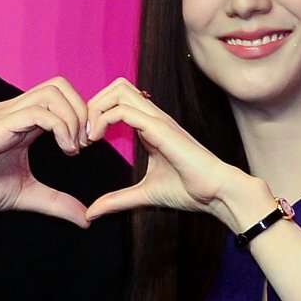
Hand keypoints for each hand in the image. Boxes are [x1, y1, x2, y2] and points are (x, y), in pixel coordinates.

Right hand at [0, 77, 89, 226]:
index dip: (81, 114)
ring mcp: (6, 115)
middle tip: (86, 143)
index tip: (88, 145)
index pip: (60, 97)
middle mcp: (15, 111)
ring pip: (51, 92)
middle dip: (82, 110)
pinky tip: (65, 150)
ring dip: (73, 117)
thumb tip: (85, 219)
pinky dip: (60, 127)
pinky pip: (37, 112)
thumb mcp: (27, 196)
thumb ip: (56, 203)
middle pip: (59, 85)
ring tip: (74, 147)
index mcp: (22, 121)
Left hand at [84, 78, 268, 229]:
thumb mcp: (143, 195)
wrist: (217, 193)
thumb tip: (91, 213)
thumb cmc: (190, 190)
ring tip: (88, 135)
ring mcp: (158, 120)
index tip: (85, 141)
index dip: (97, 113)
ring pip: (119, 90)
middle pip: (117, 86)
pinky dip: (103, 119)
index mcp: (150, 126)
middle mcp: (154, 117)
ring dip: (96, 107)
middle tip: (82, 133)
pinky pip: (124, 111)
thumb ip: (117, 200)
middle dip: (93, 103)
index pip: (119, 100)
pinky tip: (95, 138)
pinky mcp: (160, 128)